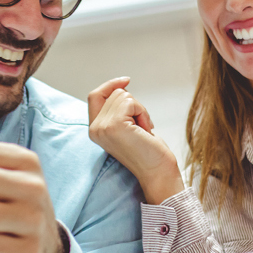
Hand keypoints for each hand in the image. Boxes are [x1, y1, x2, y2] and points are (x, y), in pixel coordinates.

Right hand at [87, 77, 183, 204]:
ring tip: (142, 130)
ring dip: (139, 109)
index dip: (110, 85)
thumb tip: (121, 86)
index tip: (126, 80)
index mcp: (95, 130)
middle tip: (140, 126)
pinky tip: (145, 129)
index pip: (94, 96)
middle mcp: (94, 129)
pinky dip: (142, 112)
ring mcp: (102, 127)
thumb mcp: (127, 126)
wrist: (157, 171)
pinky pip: (130, 101)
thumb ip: (117, 110)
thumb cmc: (148, 151)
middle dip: (133, 104)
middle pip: (113, 93)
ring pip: (123, 95)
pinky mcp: (114, 125)